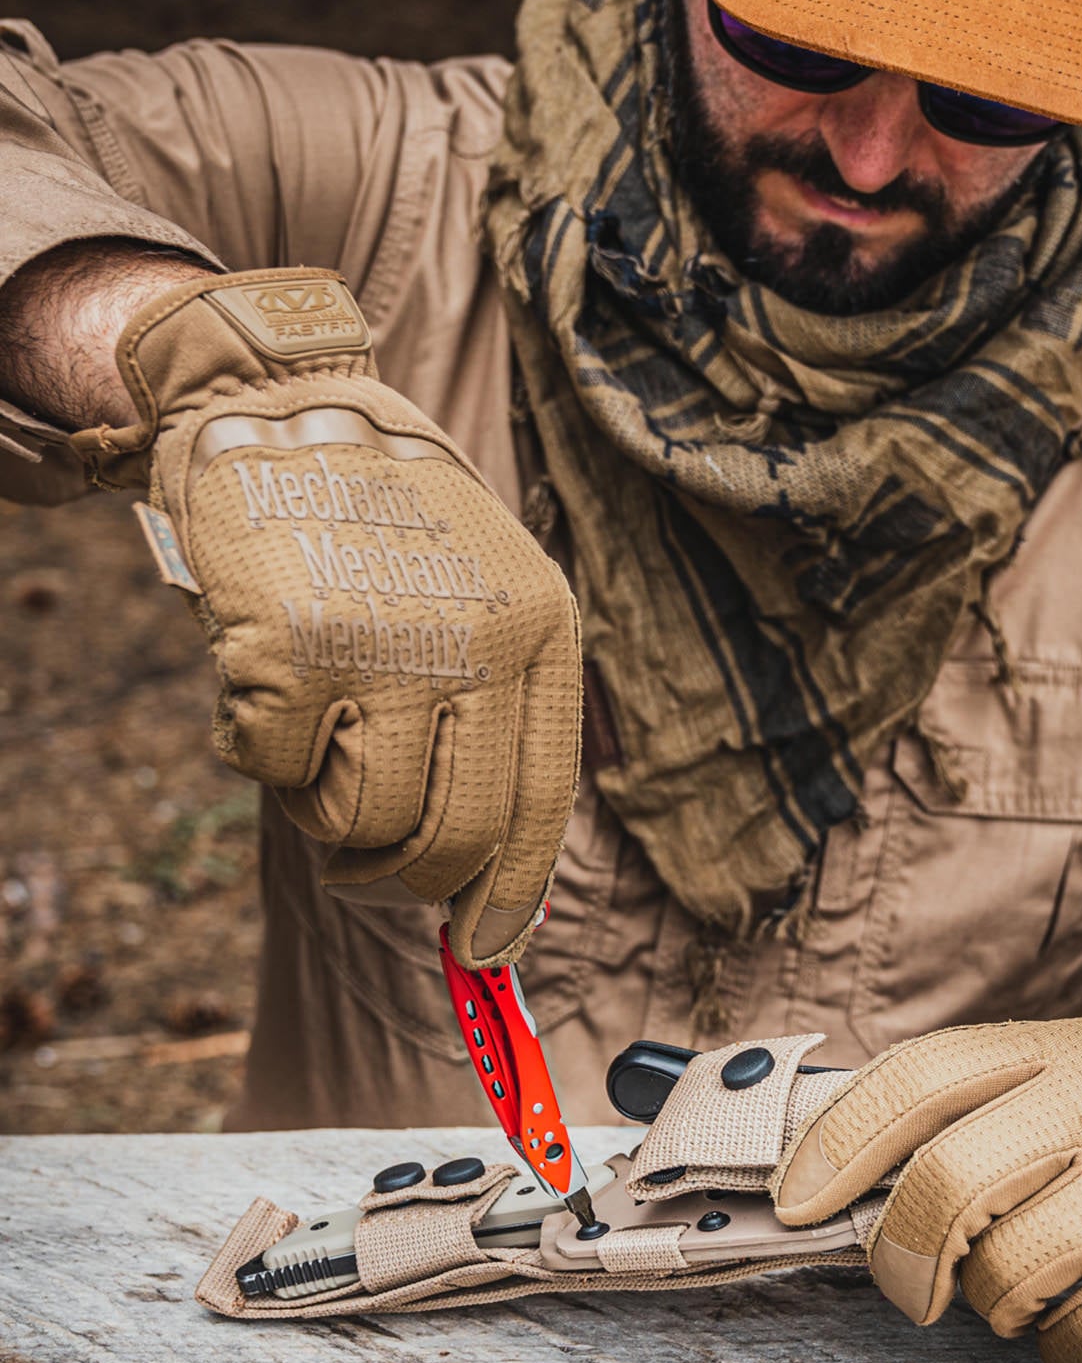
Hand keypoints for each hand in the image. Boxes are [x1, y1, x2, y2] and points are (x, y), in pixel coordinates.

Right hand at [73, 268, 580, 966]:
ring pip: (362, 820)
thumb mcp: (489, 598)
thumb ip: (496, 721)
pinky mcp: (290, 648)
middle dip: (407, 880)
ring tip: (318, 739)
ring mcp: (386, 646)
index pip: (543, 803)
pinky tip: (266, 679)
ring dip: (326, 810)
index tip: (486, 954)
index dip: (512, 895)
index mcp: (543, 635)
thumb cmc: (390, 528)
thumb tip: (485, 888)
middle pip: (458, 835)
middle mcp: (479, 643)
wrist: (291, 408)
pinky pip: (272, 773)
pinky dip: (258, 750)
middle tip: (370, 872)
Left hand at [772, 1020, 1081, 1362]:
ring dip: (994, 1304)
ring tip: (1027, 1286)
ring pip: (1005, 1273)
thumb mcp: (1074, 1073)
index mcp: (1050, 1050)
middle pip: (945, 1185)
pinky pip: (1080, 1336)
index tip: (794, 1200)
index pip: (915, 1080)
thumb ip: (977, 1106)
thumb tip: (836, 1168)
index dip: (837, 1144)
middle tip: (905, 1283)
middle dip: (900, 1255)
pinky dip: (1062, 1347)